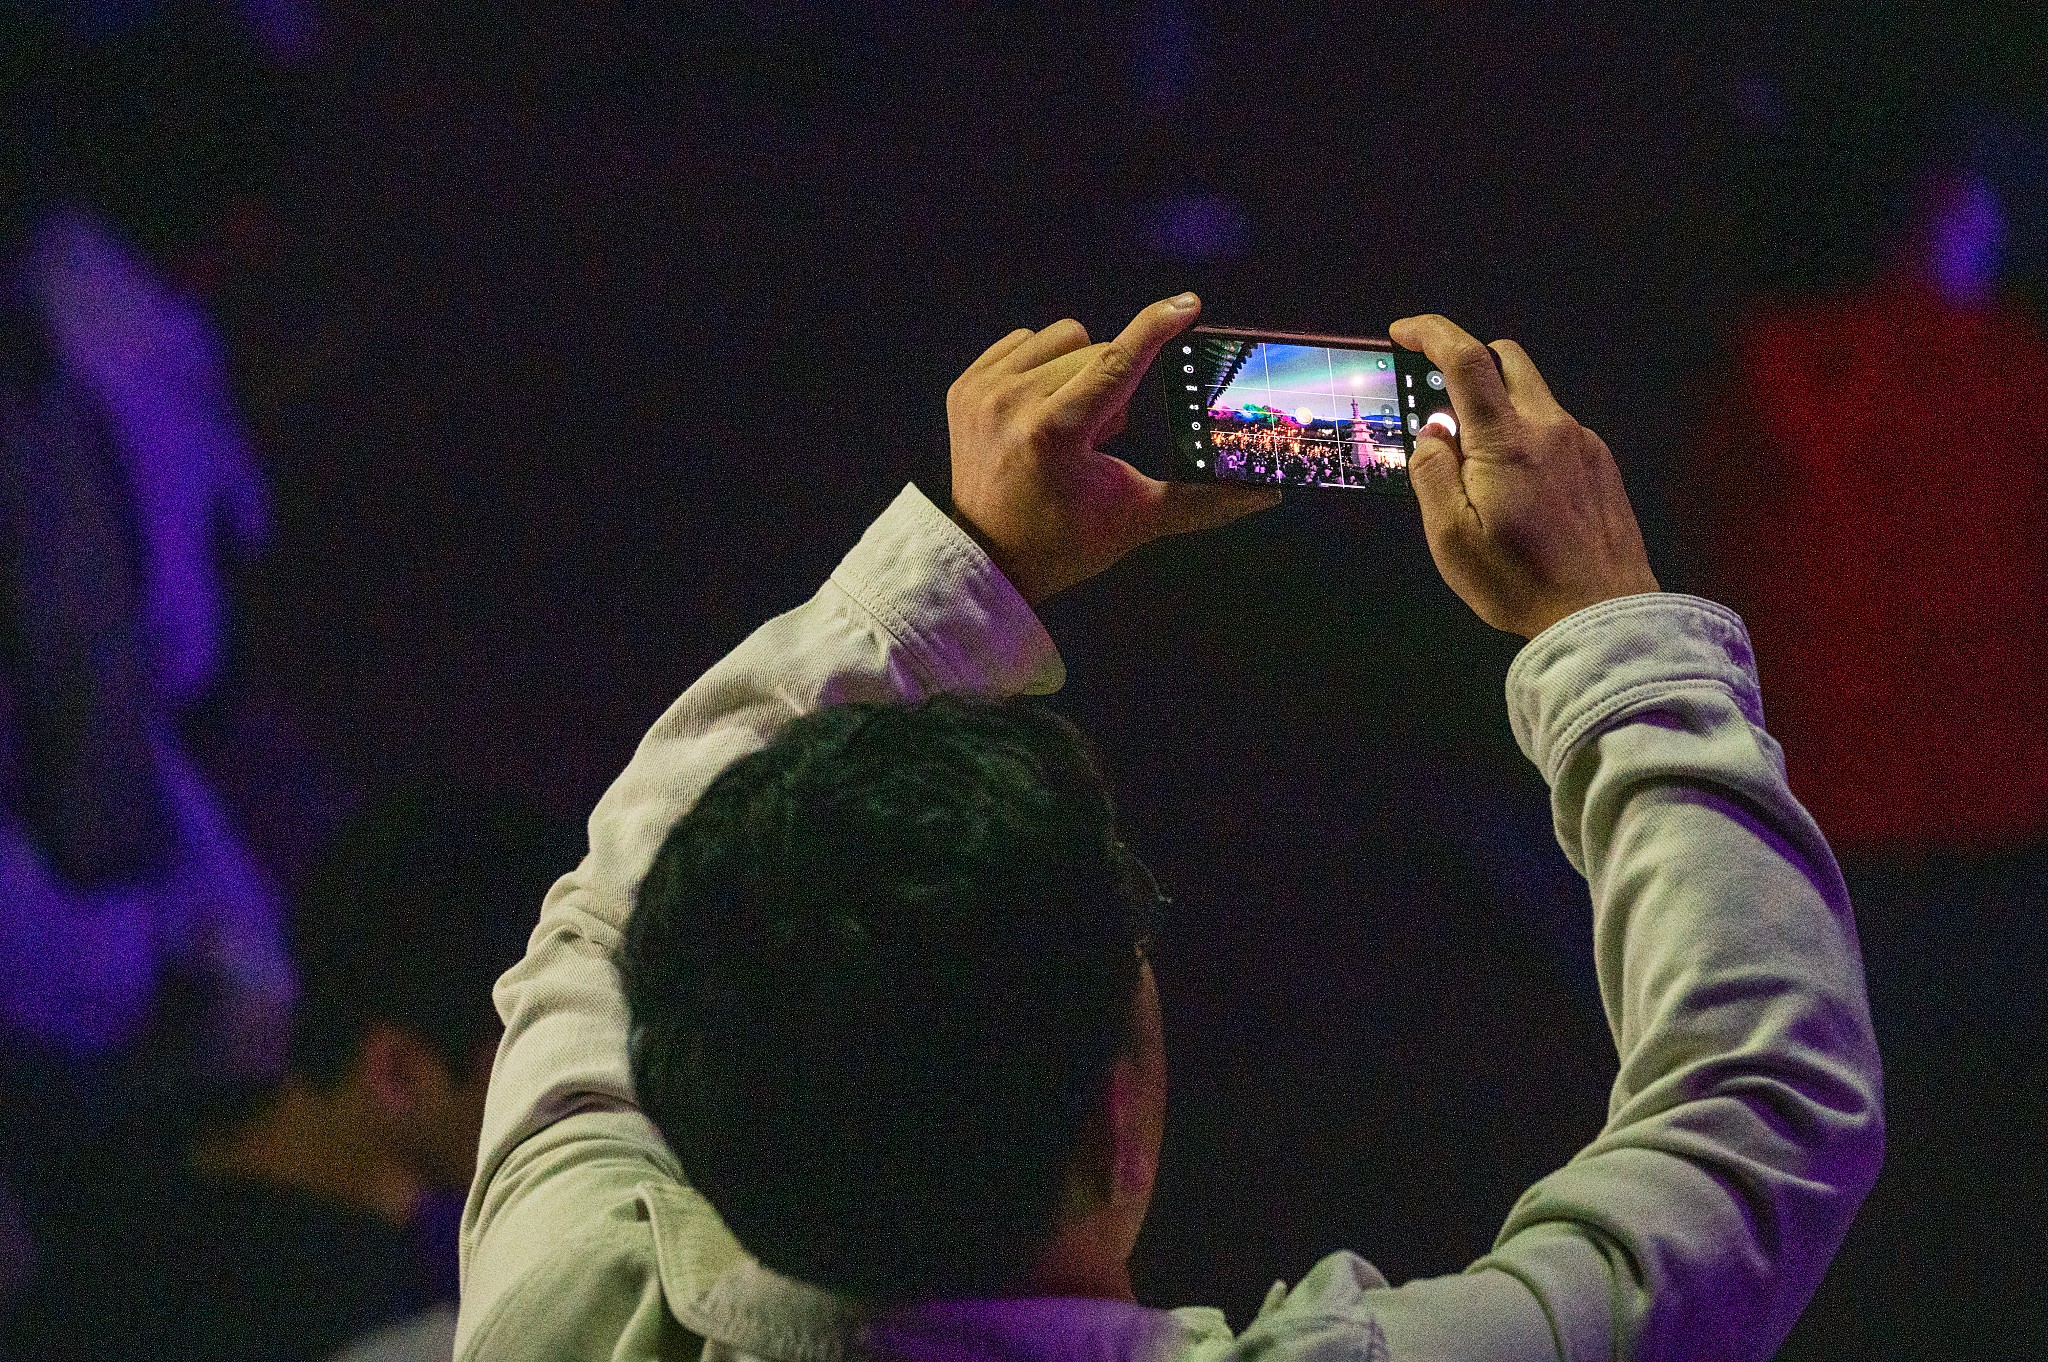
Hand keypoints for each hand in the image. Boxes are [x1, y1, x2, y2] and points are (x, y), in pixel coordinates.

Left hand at [947, 293, 1281, 605]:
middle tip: (1100, 439)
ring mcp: (982, 391)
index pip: (1116, 362)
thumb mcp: (1137, 519)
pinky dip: (1044, 367)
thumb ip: (1204, 501)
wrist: (990, 558)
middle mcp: (1012, 403)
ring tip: (1069, 425)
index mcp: (1054, 432)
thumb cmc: (1066, 541)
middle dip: (1114, 389)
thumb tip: (1266, 492)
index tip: (1187, 305)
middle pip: (1097, 352)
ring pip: (1063, 338)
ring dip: (1081, 371)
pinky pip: (1024, 341)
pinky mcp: (965, 385)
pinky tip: (1042, 411)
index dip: (1156, 329)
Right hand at [1388, 314, 1659, 637]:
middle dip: (1466, 361)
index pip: (1466, 359)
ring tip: (1476, 466)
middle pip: (1508, 358)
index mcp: (1507, 440)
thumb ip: (1433, 474)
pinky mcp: (1601, 464)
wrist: (1604, 615)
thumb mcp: (1451, 538)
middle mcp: (1550, 426)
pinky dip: (1525, 435)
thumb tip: (1432, 432)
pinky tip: (1518, 488)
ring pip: (1533, 396)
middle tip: (1436, 396)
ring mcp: (1582, 442)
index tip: (1403, 333)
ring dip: (1497, 407)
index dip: (1431, 333)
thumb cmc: (1519, 582)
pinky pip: (1555, 429)